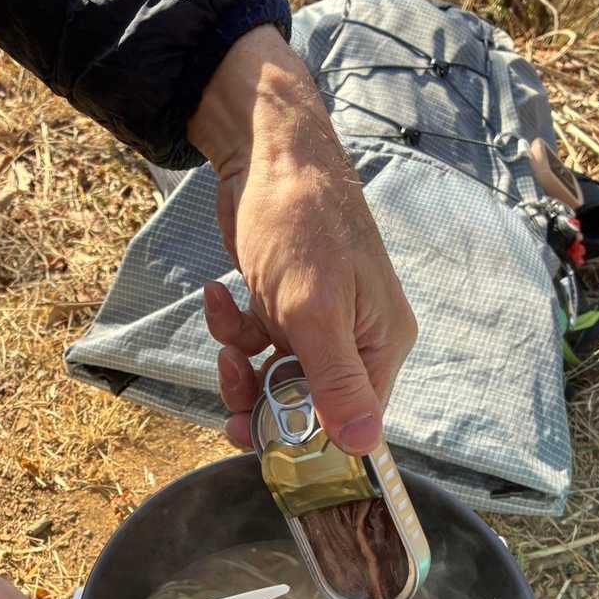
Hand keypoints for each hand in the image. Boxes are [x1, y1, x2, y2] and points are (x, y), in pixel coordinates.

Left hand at [188, 26, 416, 452]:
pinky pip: (257, 342)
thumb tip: (366, 447)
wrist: (265, 151)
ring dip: (241, 369)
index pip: (355, 418)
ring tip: (224, 345)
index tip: (262, 436)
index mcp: (380, 342)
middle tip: (231, 396)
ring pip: (275, 377)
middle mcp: (356, 336)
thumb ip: (335, 382)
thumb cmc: (300, 222)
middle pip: (310, 403)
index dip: (309, 436)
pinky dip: (232, 327)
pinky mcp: (286, 305)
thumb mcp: (314, 311)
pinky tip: (218, 296)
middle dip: (263, 401)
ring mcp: (320, 321)